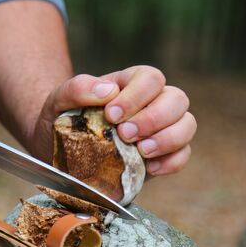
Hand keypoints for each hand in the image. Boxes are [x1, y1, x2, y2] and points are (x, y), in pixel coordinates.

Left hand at [34, 66, 195, 175]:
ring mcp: (161, 129)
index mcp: (131, 83)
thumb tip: (108, 91)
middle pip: (177, 99)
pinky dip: (171, 161)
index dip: (137, 96)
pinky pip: (183, 155)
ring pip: (187, 125)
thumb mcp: (59, 100)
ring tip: (141, 151)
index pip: (151, 78)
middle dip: (154, 118)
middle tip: (125, 135)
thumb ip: (78, 88)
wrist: (58, 150)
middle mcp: (153, 102)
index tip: (112, 115)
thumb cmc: (61, 119)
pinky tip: (149, 168)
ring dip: (168, 138)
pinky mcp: (162, 155)